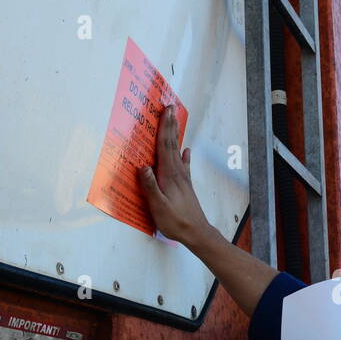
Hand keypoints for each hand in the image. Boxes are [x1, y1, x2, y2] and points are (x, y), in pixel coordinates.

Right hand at [138, 104, 213, 246]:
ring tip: (175, 122)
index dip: (164, 127)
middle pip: (172, 144)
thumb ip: (151, 187)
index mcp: (169, 175)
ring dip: (175, 135)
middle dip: (170, 125)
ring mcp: (183, 178)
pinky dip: (184, 156)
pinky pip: (184, 165)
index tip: (166, 110)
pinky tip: (187, 150)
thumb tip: (143, 166)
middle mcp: (178, 173)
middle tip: (170, 107)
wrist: (197, 233)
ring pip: (177, 152)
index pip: (165, 146)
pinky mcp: (186, 185)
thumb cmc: (176, 221)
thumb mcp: (159, 206)